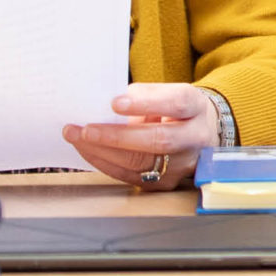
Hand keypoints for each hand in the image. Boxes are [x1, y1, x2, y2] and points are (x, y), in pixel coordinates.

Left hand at [64, 82, 219, 186]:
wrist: (199, 132)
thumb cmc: (174, 109)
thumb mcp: (165, 92)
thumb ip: (141, 96)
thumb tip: (105, 107)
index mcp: (196, 108)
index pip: (176, 104)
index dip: (146, 103)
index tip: (115, 102)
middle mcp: (195, 139)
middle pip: (158, 140)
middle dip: (116, 136)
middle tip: (85, 129)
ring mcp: (183, 165)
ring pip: (140, 163)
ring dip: (102, 150)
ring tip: (76, 137)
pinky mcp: (166, 183)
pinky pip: (131, 176)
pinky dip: (105, 162)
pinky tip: (87, 149)